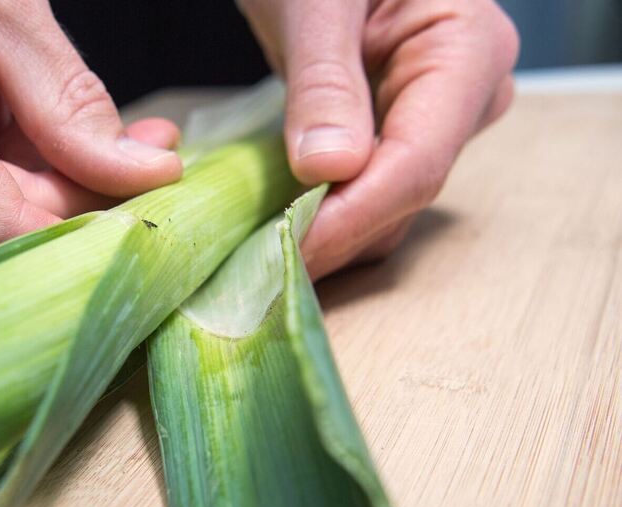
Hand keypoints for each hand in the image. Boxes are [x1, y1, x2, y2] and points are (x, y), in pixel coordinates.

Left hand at [238, 0, 518, 277]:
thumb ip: (324, 81)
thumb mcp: (316, 2)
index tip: (289, 252)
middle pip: (403, 193)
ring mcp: (430, 116)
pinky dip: (317, 210)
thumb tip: (329, 170)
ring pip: (384, 203)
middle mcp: (463, 95)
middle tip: (255, 268)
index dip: (351, 216)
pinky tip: (268, 225)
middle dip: (332, 233)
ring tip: (252, 254)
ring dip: (322, 231)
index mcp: (467, 51)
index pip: (417, 162)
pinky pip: (362, 188)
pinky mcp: (391, 128)